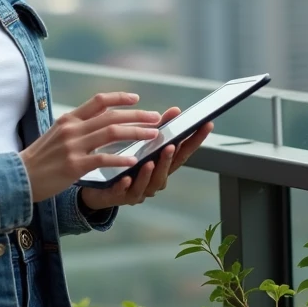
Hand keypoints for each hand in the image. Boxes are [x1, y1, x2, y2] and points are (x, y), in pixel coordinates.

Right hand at [20, 92, 160, 202]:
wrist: (20, 177)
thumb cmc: (40, 158)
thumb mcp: (56, 134)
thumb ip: (77, 126)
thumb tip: (99, 120)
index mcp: (69, 119)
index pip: (98, 101)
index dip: (119, 98)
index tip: (137, 98)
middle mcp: (72, 129)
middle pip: (111, 116)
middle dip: (137, 116)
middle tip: (156, 118)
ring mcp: (73, 146)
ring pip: (112, 134)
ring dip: (136, 133)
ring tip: (153, 135)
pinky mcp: (74, 166)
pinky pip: (103, 159)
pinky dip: (121, 158)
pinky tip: (134, 160)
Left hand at [79, 107, 212, 210]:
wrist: (101, 188)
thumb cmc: (127, 165)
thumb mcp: (143, 144)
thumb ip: (159, 128)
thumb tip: (175, 110)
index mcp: (161, 166)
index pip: (182, 152)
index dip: (195, 140)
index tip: (206, 125)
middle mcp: (154, 181)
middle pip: (166, 171)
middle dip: (170, 158)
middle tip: (172, 145)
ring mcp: (138, 190)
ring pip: (147, 184)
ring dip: (149, 173)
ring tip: (150, 162)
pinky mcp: (119, 196)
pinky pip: (123, 192)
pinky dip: (125, 185)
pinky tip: (125, 178)